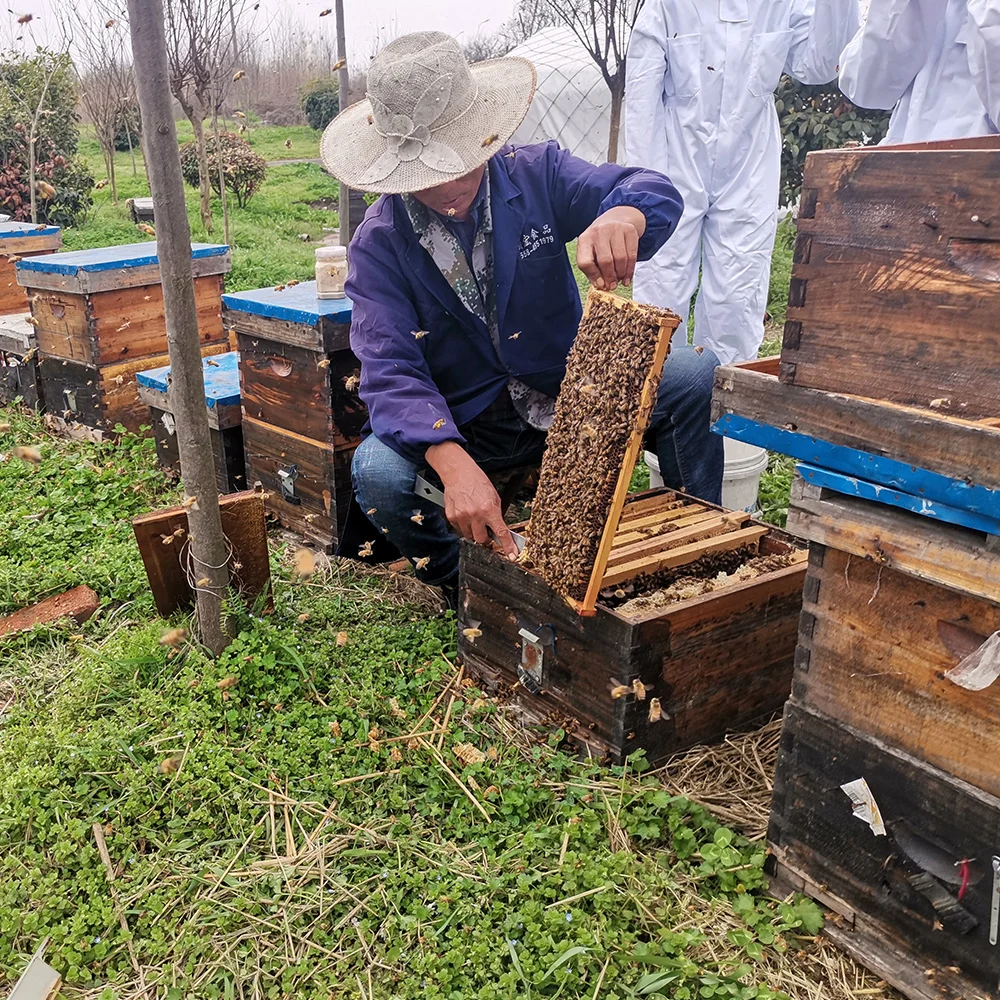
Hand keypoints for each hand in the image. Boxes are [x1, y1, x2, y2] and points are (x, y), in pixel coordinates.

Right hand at [425, 442, 518, 558]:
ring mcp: (462, 517)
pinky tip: (465, 515)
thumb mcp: (494, 497)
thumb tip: (500, 530)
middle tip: (486, 533)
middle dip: (485, 540)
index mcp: (489, 509)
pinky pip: (459, 529)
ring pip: (469, 536)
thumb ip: (497, 514)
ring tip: (474, 518)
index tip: (512, 556)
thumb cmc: (477, 482)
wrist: (459, 473)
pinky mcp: (452, 517)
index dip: (507, 546)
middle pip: (481, 540)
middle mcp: (475, 515)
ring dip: (474, 532)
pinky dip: (464, 526)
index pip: (501, 533)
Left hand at [577, 205, 646, 291]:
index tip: (601, 285)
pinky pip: (632, 255)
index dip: (593, 276)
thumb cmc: (600, 241)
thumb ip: (592, 269)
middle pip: (605, 261)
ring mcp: (615, 229)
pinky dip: (630, 270)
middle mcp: (599, 232)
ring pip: (620, 259)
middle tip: (612, 286)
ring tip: (619, 280)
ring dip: (621, 274)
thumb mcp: (591, 251)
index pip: (585, 262)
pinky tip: (627, 277)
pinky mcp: (629, 230)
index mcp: (584, 239)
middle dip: (610, 277)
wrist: (616, 218)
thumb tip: (601, 285)